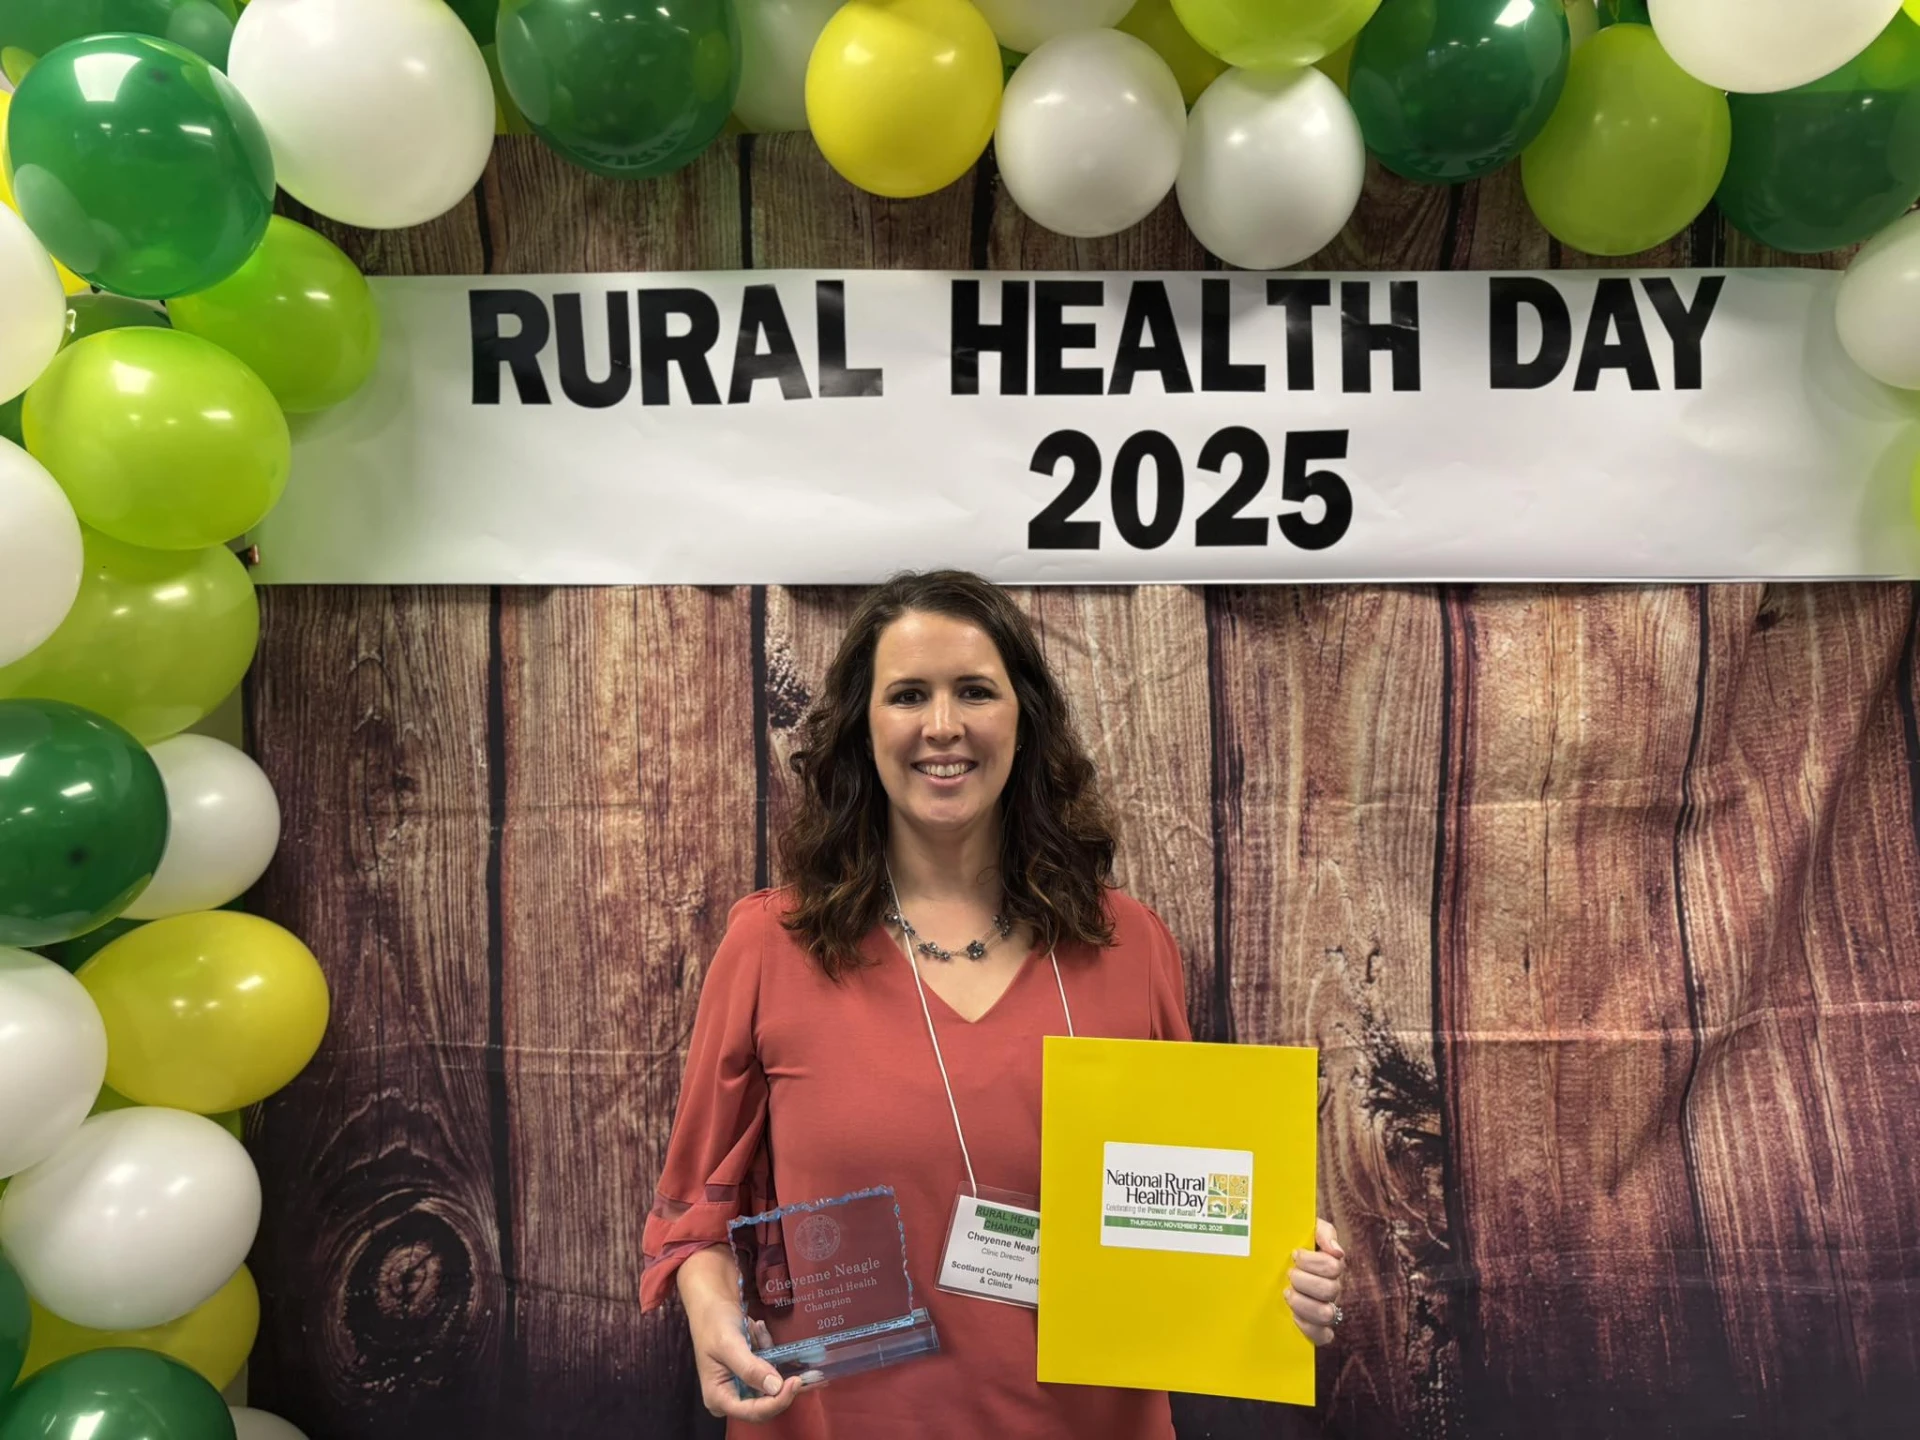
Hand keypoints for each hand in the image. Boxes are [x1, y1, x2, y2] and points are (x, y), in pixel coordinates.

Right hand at [678, 1248, 802, 1421]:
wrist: (711, 1302)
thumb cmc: (714, 1323)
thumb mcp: (730, 1345)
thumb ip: (751, 1368)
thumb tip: (775, 1388)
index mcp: (719, 1397)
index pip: (753, 1412)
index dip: (777, 1401)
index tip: (795, 1382)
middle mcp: (729, 1397)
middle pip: (764, 1403)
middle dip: (777, 1378)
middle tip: (787, 1356)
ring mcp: (740, 1386)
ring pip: (770, 1383)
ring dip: (769, 1356)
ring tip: (756, 1330)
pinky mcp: (749, 1374)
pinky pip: (768, 1368)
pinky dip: (767, 1349)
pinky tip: (756, 1330)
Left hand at [1285, 1217, 1346, 1345]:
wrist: (1272, 1262)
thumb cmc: (1291, 1245)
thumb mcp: (1306, 1230)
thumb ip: (1322, 1232)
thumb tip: (1336, 1251)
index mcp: (1330, 1266)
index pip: (1334, 1267)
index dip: (1313, 1261)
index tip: (1294, 1254)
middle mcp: (1331, 1289)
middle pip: (1330, 1290)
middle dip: (1304, 1281)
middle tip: (1288, 1274)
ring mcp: (1325, 1309)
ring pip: (1327, 1314)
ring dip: (1303, 1303)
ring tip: (1286, 1293)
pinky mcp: (1316, 1328)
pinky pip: (1323, 1336)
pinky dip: (1309, 1328)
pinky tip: (1294, 1317)